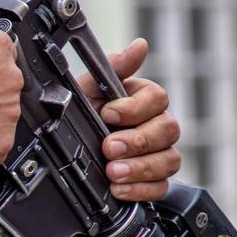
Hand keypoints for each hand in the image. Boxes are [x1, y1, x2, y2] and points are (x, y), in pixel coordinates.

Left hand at [78, 38, 181, 201]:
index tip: (108, 114)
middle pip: (169, 130)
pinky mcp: (153, 181)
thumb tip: (139, 46)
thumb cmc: (82, 117)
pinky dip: (140, 190)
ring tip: (113, 172)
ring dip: (140, 168)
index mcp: (143, 101)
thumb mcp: (88, 91)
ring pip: (170, 160)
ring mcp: (158, 155)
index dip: (134, 108)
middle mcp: (156, 126)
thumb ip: (113, 69)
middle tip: (108, 147)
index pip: (157, 99)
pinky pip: (161, 188)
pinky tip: (118, 189)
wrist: (67, 156)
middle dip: (137, 140)